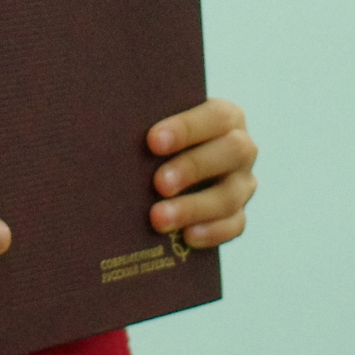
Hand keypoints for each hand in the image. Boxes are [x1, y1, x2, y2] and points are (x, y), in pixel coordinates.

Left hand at [148, 98, 254, 248]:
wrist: (167, 166)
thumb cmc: (155, 141)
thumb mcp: (155, 126)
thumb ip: (142, 124)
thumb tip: (112, 131)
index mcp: (226, 117)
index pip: (216, 116)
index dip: (187, 128)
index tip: (152, 141)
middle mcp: (241, 148)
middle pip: (232, 153)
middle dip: (193, 167)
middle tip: (159, 183)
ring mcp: (242, 184)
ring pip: (229, 195)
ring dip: (193, 208)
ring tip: (158, 217)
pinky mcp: (237, 215)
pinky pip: (234, 226)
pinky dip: (211, 232)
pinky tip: (186, 237)